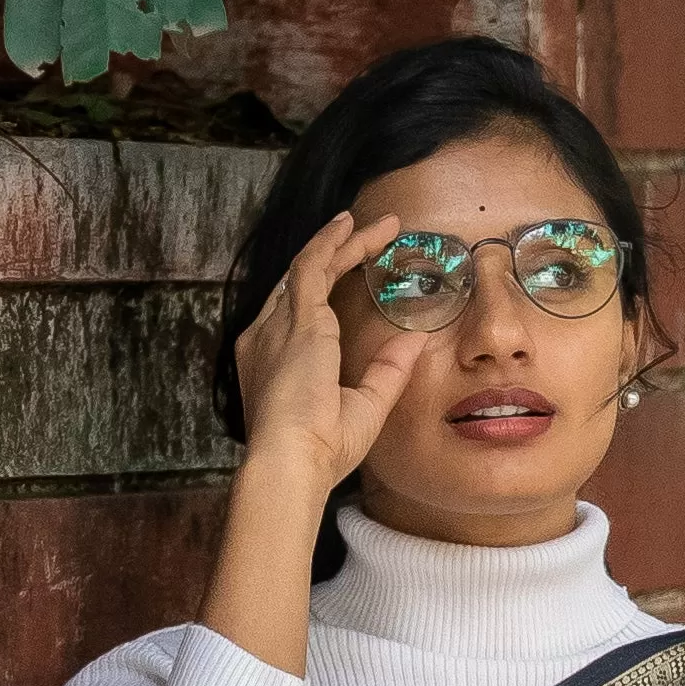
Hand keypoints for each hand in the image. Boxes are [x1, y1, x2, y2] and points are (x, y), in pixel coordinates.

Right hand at [229, 208, 418, 490]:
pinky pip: (313, 266)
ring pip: (309, 266)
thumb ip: (387, 371)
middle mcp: (268, 336)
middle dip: (334, 253)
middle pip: (300, 281)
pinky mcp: (298, 320)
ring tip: (373, 223)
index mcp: (274, 362)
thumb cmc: (320, 450)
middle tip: (367, 232)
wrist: (291, 461)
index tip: (348, 269)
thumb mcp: (365, 406)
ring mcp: (278, 325)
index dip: (321, 285)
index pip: (296, 312)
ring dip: (341, 241)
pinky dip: (333, 243)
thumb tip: (416, 339)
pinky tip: (353, 227)